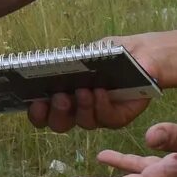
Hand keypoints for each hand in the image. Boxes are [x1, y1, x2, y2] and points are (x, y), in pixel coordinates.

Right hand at [26, 39, 154, 132]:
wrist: (142, 53)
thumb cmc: (111, 53)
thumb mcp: (88, 52)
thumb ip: (73, 61)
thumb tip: (55, 67)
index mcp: (63, 94)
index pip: (43, 113)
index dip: (36, 113)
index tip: (34, 102)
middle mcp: (78, 109)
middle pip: (59, 124)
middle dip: (57, 113)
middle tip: (60, 97)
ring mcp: (98, 115)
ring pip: (84, 123)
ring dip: (81, 108)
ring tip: (83, 91)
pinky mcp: (119, 117)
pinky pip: (107, 119)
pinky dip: (102, 106)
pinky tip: (100, 92)